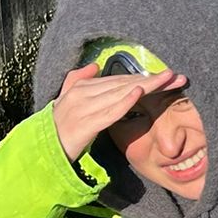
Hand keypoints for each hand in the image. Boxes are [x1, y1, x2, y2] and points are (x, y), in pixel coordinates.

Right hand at [50, 60, 186, 163]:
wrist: (40, 152)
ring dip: (147, 87)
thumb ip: (77, 80)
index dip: (144, 76)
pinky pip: (109, 112)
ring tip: (167, 80)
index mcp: (81, 88)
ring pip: (121, 94)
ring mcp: (83, 109)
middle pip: (124, 84)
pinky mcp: (85, 125)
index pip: (119, 79)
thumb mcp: (65, 101)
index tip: (167, 76)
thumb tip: (94, 65)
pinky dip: (124, 102)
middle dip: (153, 80)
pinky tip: (139, 93)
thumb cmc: (56, 128)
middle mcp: (83, 94)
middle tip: (177, 76)